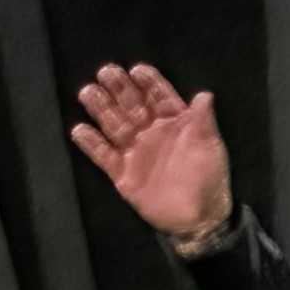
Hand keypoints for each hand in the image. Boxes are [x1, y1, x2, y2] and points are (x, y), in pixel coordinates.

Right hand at [67, 63, 233, 245]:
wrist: (199, 219)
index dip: (149, 83)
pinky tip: (80, 129)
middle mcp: (151, 132)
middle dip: (119, 88)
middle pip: (131, 104)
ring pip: (113, 124)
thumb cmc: (209, 180)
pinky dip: (91, 143)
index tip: (137, 70)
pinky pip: (102, 155)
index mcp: (175, 123)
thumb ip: (204, 122)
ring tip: (87, 92)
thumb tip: (205, 94)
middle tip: (106, 72)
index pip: (159, 97)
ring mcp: (135, 151)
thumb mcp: (210, 149)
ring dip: (100, 107)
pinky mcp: (122, 172)